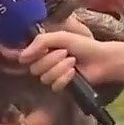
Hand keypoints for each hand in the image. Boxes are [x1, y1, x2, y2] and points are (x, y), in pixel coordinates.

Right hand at [0, 30, 114, 88]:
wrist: (101, 59)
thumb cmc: (83, 45)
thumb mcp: (61, 37)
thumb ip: (40, 42)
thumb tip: (21, 57)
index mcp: (43, 50)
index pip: (25, 55)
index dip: (25, 55)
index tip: (31, 51)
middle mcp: (44, 63)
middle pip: (34, 68)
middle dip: (50, 60)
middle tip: (65, 53)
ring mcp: (52, 76)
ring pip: (44, 77)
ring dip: (60, 68)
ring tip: (72, 61)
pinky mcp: (61, 87)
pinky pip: (54, 85)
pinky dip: (65, 78)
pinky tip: (74, 72)